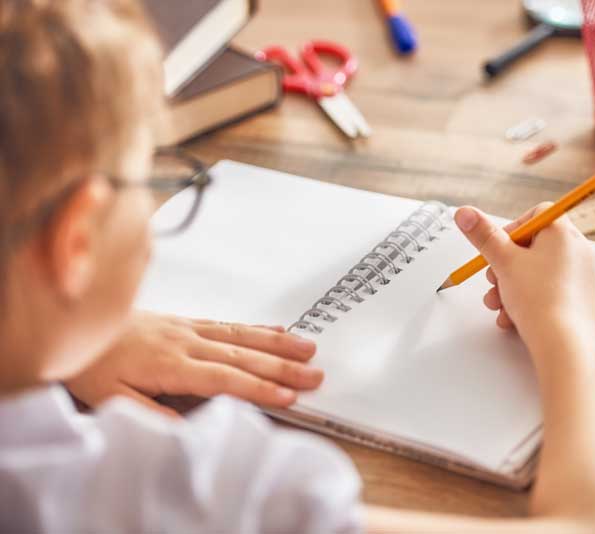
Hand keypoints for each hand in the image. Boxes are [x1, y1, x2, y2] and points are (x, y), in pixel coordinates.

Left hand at [65, 311, 323, 416]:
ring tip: (309, 349)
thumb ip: (150, 411)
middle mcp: (186, 341)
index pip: (224, 378)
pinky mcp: (188, 322)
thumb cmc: (90, 364)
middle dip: (282, 366)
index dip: (258, 387)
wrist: (76, 322)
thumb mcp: (109, 398)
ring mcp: (189, 328)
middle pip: (243, 355)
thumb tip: (189, 426)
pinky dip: (257, 327)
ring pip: (242, 336)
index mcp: (170, 363)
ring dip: (278, 343)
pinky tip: (277, 329)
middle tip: (315, 375)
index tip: (288, 395)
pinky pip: (229, 323)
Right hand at [454, 204, 594, 353]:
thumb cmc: (540, 300)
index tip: (498, 247)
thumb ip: (483, 235)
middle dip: (505, 264)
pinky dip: (527, 300)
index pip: (537, 214)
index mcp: (563, 233)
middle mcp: (577, 251)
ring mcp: (580, 276)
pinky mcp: (578, 299)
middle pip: (533, 245)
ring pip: (536, 272)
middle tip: (494, 278)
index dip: (512, 229)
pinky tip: (512, 317)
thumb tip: (465, 212)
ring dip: (510, 286)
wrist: (564, 345)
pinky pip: (547, 291)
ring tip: (498, 303)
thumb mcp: (503, 262)